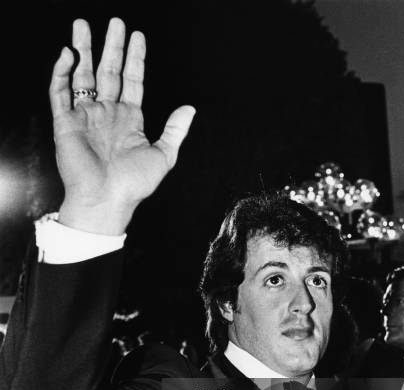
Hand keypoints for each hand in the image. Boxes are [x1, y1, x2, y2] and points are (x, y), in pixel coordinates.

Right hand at [50, 18, 194, 234]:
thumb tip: (191, 108)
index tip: (138, 36)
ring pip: (83, 76)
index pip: (133, 81)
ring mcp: (85, 117)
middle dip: (111, 46)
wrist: (106, 200)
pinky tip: (68, 55)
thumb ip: (175, 130)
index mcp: (129, 120)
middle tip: (115, 21)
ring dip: (83, 50)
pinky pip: (60, 92)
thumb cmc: (134, 185)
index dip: (136, 58)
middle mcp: (107, 114)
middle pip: (108, 72)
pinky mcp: (65, 123)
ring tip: (83, 25)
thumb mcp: (163, 156)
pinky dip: (61, 73)